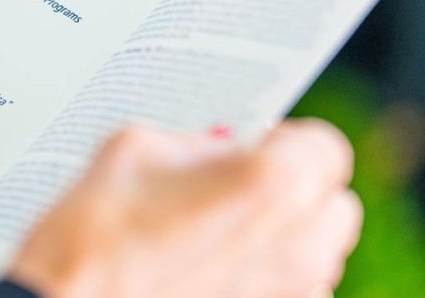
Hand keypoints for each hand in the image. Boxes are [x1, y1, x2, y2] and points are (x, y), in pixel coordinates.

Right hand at [9, 119, 361, 297]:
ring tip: (216, 236)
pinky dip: (260, 280)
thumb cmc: (93, 238)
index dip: (285, 142)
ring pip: (314, 257)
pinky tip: (208, 274)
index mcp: (276, 185)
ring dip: (282, 239)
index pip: (325, 147)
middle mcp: (299, 249)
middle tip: (238, 188)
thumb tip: (218, 149)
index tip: (254, 146)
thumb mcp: (136, 149)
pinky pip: (285, 294)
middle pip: (331, 206)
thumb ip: (195, 142)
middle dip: (294, 192)